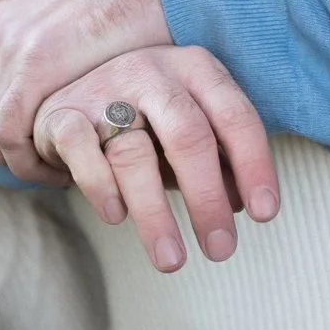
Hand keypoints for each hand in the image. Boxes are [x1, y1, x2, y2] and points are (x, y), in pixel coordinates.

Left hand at [0, 0, 171, 180]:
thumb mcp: (65, 5)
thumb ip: (22, 30)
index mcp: (0, 21)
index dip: (5, 130)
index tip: (45, 146)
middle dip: (12, 150)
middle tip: (54, 164)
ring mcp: (10, 48)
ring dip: (23, 162)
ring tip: (63, 170)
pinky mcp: (33, 66)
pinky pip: (8, 132)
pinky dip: (30, 160)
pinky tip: (66, 167)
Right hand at [31, 47, 279, 272]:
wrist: (74, 94)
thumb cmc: (148, 119)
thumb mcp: (190, 131)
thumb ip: (219, 161)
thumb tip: (243, 204)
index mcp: (195, 69)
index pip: (235, 116)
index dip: (254, 165)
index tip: (266, 215)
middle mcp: (153, 72)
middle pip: (187, 135)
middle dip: (207, 198)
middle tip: (221, 249)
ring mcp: (106, 90)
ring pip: (134, 154)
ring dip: (155, 214)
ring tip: (173, 261)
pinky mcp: (63, 113)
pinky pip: (82, 152)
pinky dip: (100, 188)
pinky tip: (117, 218)